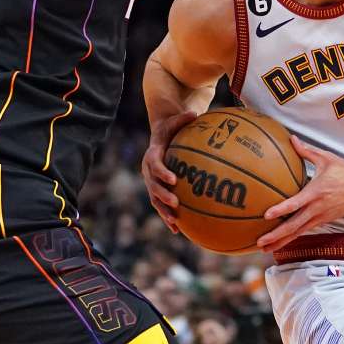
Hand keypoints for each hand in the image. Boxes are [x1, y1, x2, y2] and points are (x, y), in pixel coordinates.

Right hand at [140, 111, 198, 233]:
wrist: (160, 138)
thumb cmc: (171, 129)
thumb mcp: (175, 121)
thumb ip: (183, 118)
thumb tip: (194, 113)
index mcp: (152, 154)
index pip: (154, 164)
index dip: (162, 172)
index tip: (173, 179)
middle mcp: (148, 171)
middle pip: (152, 185)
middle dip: (163, 195)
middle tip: (175, 202)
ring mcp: (151, 182)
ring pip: (155, 199)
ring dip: (163, 211)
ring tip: (175, 222)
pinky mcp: (157, 190)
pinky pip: (161, 206)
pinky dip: (168, 217)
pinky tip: (178, 230)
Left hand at [256, 136, 343, 251]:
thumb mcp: (327, 159)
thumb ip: (306, 151)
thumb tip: (291, 139)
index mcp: (316, 192)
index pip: (295, 203)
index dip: (280, 210)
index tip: (266, 215)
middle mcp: (317, 208)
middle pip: (294, 226)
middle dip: (276, 235)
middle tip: (259, 243)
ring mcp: (321, 217)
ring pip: (298, 232)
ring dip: (282, 241)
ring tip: (265, 249)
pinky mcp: (324, 221)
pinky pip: (305, 231)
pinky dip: (292, 237)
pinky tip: (281, 242)